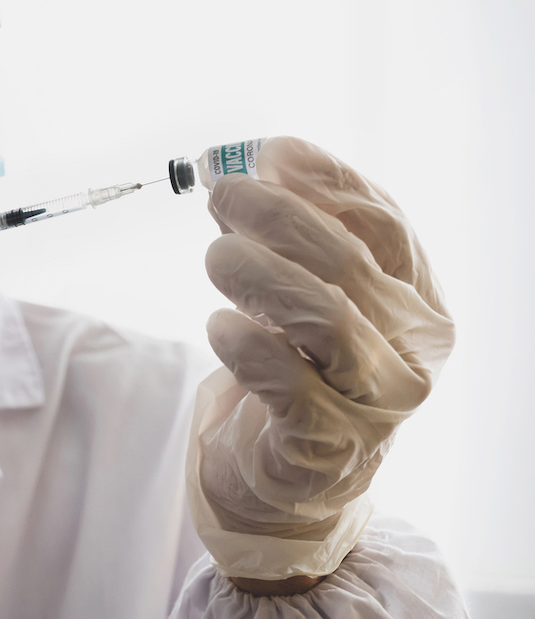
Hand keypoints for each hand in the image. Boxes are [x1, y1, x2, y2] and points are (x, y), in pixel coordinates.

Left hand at [188, 137, 453, 579]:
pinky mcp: (329, 444)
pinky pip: (290, 384)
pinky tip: (220, 326)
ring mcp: (378, 402)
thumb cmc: (299, 370)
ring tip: (215, 256)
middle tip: (221, 195)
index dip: (330, 182)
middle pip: (352, 263)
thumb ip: (287, 237)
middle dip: (278, 217)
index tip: (272, 153)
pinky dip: (249, 347)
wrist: (292, 478)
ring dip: (261, 274)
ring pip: (327, 319)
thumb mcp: (304, 295)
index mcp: (416, 300)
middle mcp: (413, 350)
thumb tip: (247, 166)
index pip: (386, 225)